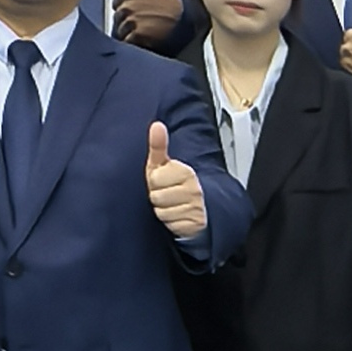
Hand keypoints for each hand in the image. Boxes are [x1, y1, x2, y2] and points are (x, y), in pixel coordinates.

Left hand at [144, 117, 207, 237]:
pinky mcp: (195, 225)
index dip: (154, 181)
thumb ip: (158, 145)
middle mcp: (194, 190)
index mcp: (185, 172)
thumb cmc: (174, 184)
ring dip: (163, 210)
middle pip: (156, 197)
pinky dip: (171, 222)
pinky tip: (177, 216)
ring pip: (162, 212)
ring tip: (171, 204)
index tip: (162, 180)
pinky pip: (170, 225)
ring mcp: (196, 208)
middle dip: (157, 196)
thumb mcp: (163, 164)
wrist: (197, 208)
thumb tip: (156, 125)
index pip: (154, 178)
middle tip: (166, 194)